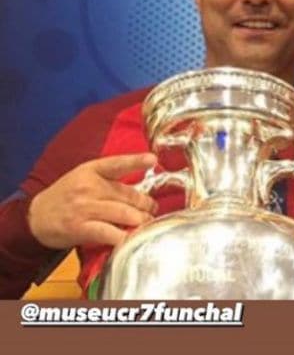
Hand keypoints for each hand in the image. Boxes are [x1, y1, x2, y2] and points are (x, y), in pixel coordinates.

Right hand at [28, 153, 157, 249]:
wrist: (35, 216)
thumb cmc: (65, 195)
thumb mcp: (83, 177)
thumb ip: (108, 179)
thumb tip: (137, 188)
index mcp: (91, 170)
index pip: (117, 163)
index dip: (136, 161)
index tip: (153, 159)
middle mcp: (89, 186)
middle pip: (127, 194)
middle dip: (145, 204)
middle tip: (153, 209)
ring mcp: (84, 207)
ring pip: (122, 213)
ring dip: (139, 220)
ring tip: (147, 223)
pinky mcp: (79, 227)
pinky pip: (107, 232)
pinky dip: (122, 237)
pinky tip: (130, 239)